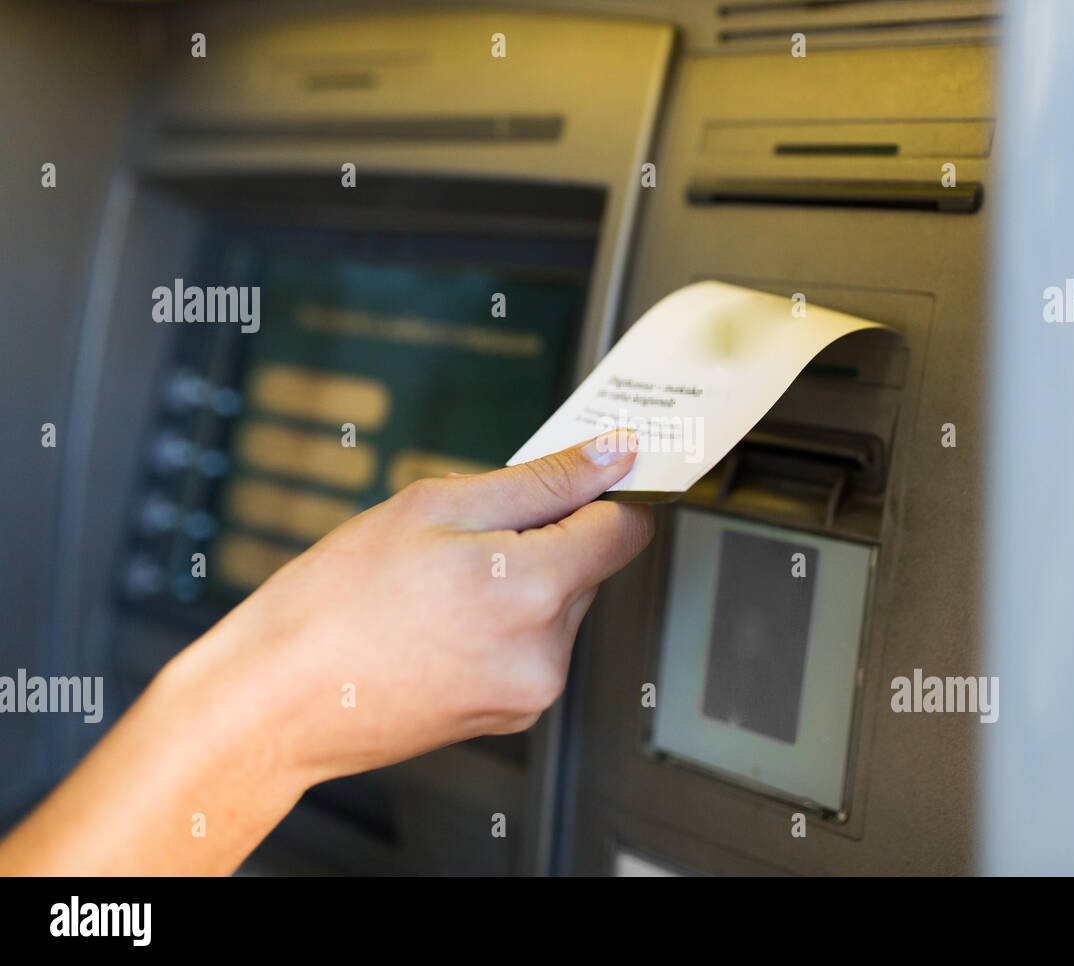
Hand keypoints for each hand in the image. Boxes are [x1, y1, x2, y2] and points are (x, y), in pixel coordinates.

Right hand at [167, 428, 652, 789]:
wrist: (276, 701)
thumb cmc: (334, 603)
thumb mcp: (435, 506)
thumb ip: (541, 481)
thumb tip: (613, 456)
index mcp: (534, 590)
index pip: (626, 529)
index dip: (605, 493)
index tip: (582, 479)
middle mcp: (546, 652)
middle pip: (589, 567)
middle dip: (543, 539)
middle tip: (463, 537)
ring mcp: (531, 691)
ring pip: (560, 607)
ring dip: (523, 582)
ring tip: (440, 587)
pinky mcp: (512, 715)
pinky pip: (533, 647)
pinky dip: (504, 624)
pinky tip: (442, 622)